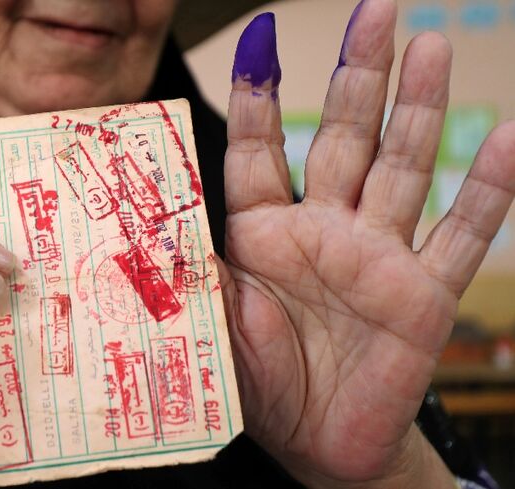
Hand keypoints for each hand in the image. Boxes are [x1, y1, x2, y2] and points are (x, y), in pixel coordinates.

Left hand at [221, 2, 513, 486]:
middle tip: (376, 8)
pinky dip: (487, 191)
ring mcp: (378, 255)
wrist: (315, 444)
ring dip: (417, 107)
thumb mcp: (210, 324)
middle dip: (359, 74)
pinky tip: (508, 138)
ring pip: (402, 166)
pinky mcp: (423, 295)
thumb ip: (188, 272)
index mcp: (262, 232)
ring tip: (428, 46)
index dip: (262, 95)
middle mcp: (323, 229)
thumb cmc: (258, 384)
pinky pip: (460, 236)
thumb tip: (137, 228)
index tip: (260, 37)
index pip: (261, 148)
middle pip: (344, 135)